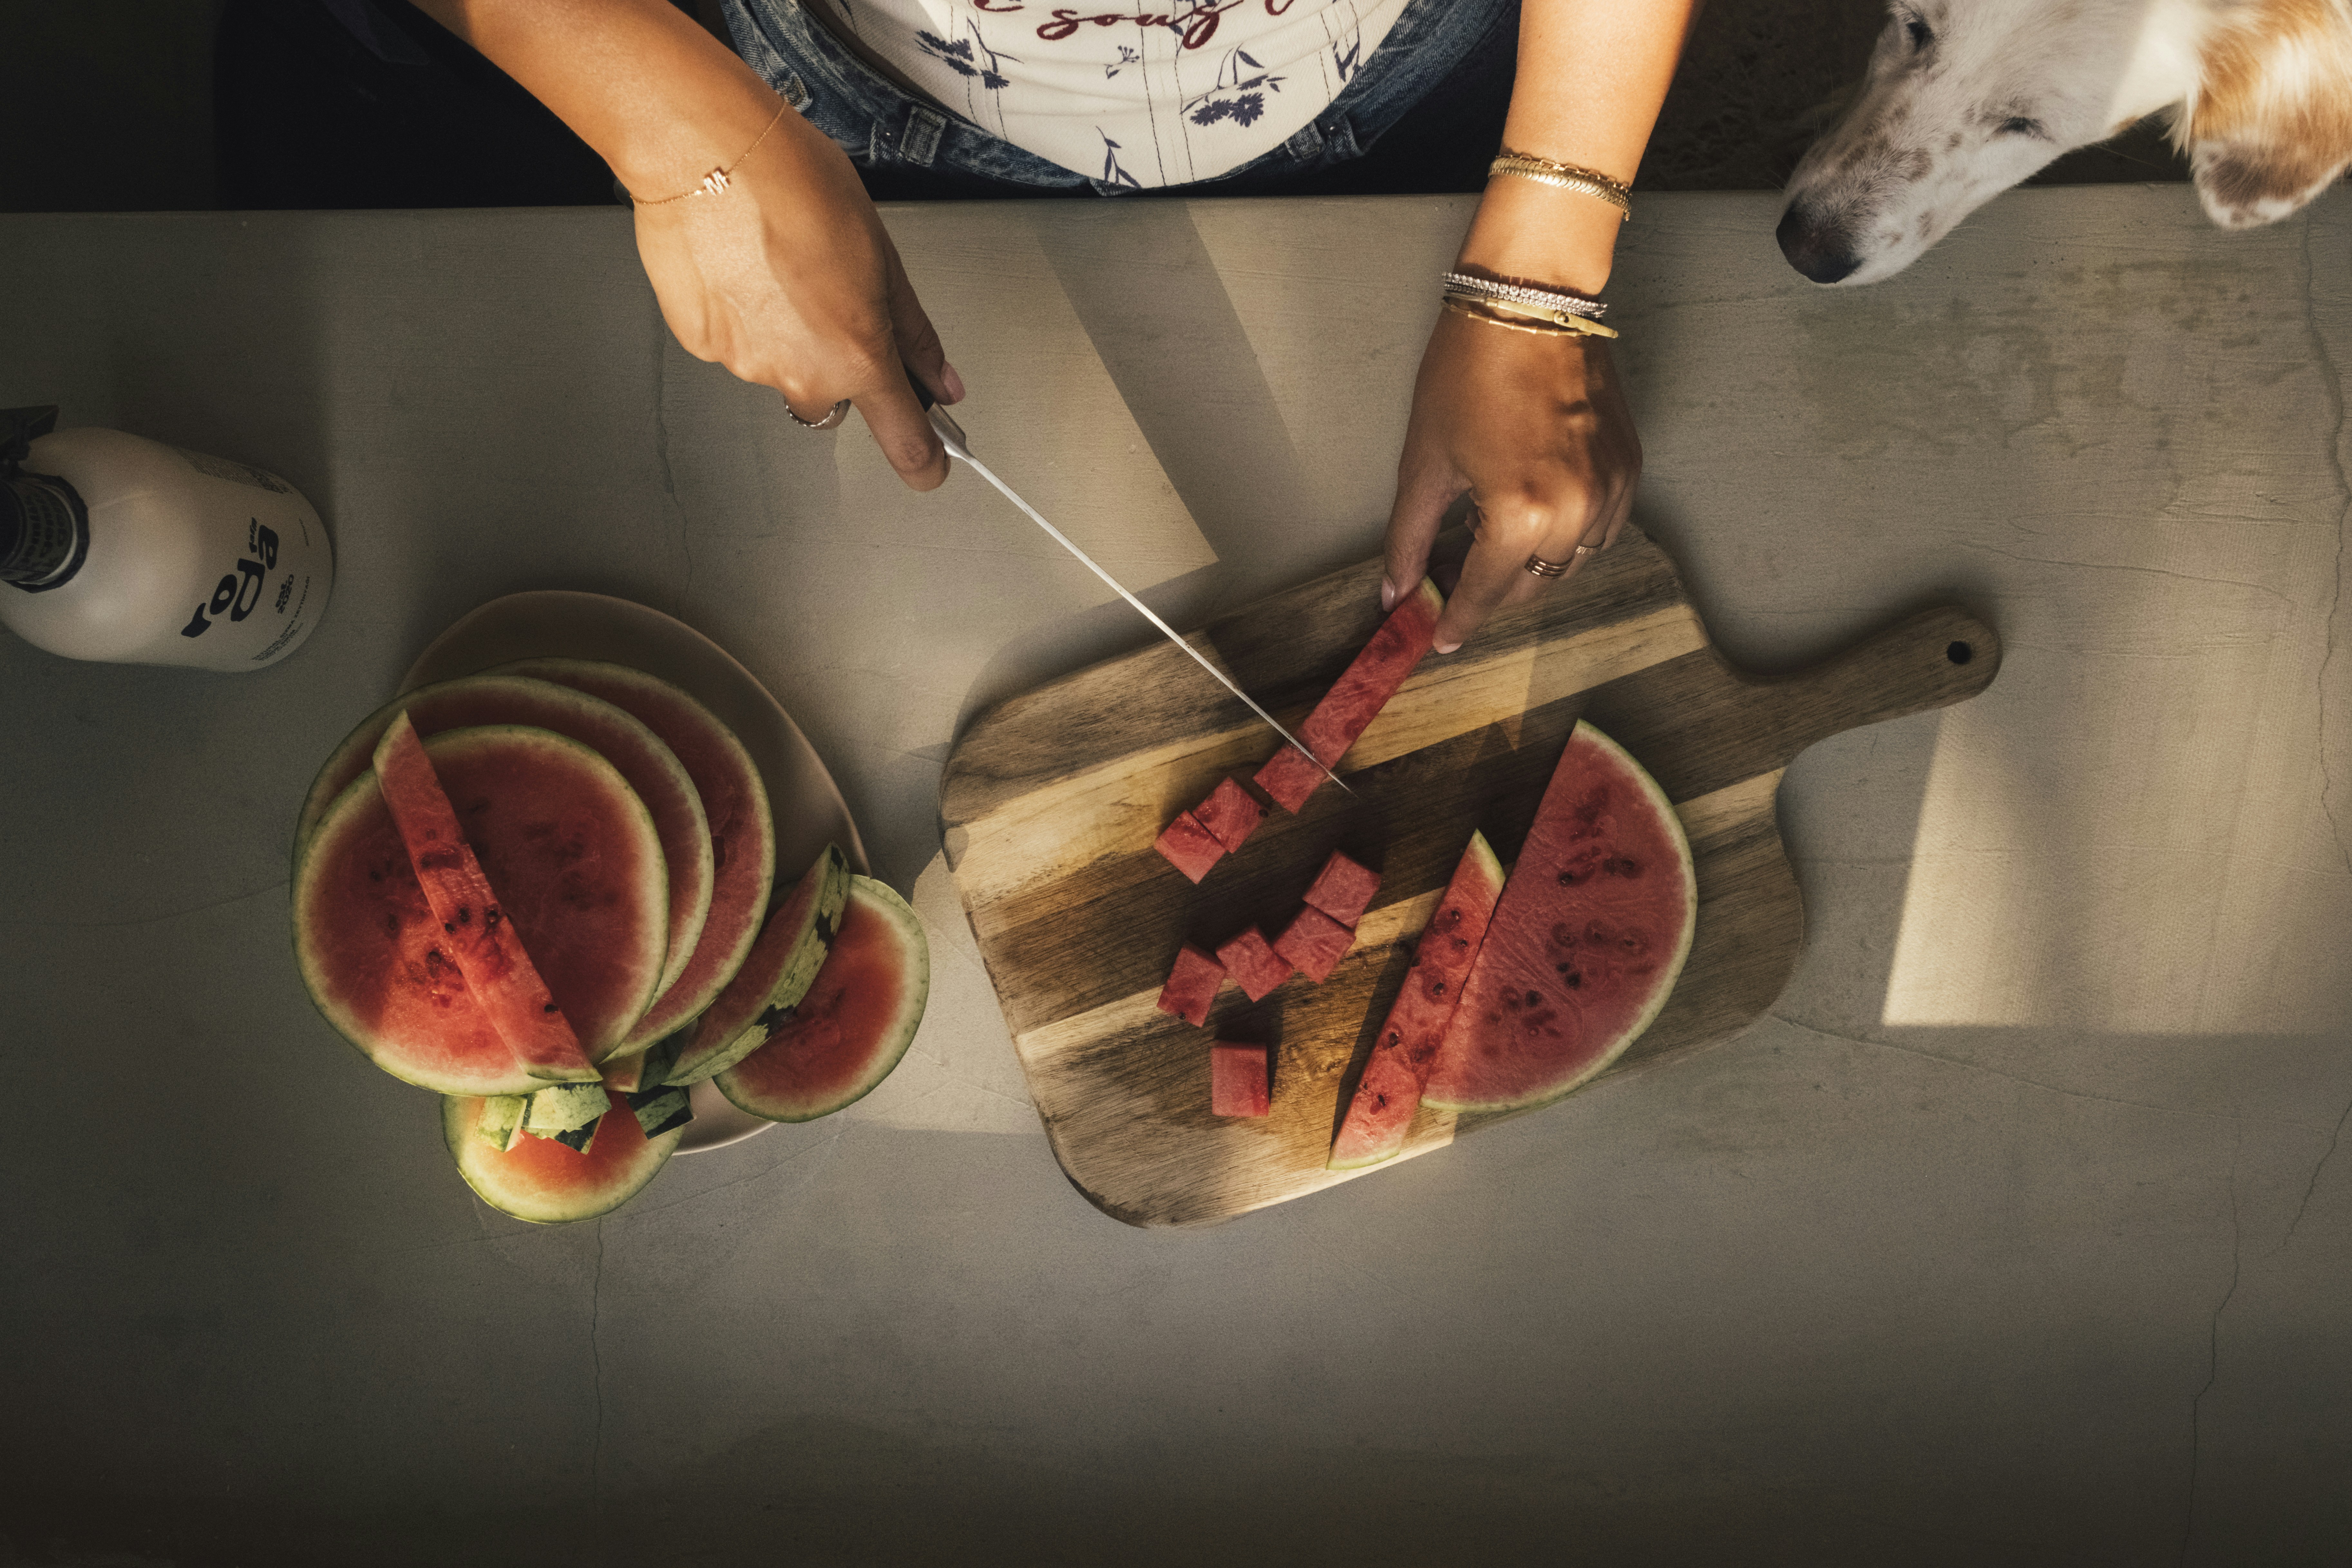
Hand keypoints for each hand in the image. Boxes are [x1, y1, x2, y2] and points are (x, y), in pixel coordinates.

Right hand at [632, 109, 963, 489]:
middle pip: (832, 394)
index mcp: (857, 356)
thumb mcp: (880, 257)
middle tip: (827, 294)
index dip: (924, 456)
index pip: (903, 438)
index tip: (933, 464)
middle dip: (837, 359)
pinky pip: (735, 343)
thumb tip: (941, 380)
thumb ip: (912, 331)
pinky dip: (741, 314)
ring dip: (784, 331)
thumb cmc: (795, 186)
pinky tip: (740, 267)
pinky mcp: (700, 343)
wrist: (708, 153)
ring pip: (780, 365)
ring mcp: (745, 363)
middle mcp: (800, 374)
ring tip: (776, 264)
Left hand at [1382, 308, 1639, 651]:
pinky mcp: (1628, 469)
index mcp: (1520, 514)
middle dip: (1490, 593)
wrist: (1530, 304)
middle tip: (1456, 580)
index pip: (1486, 593)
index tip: (1441, 639)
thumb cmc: (1469, 373)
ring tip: (1490, 540)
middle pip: (1530, 587)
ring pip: (1569, 564)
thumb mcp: (1425, 462)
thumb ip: (1411, 538)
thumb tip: (1396, 593)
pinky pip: (1601, 531)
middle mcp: (1575, 513)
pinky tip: (1535, 515)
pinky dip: (1568, 538)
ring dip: (1529, 566)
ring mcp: (1610, 491)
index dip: (1459, 621)